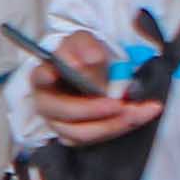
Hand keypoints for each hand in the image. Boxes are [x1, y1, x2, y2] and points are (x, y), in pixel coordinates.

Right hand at [32, 30, 162, 145]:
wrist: (91, 71)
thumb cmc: (82, 56)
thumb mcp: (84, 42)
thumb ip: (86, 47)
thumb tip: (91, 59)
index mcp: (44, 76)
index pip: (40, 76)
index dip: (46, 76)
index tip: (54, 74)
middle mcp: (47, 103)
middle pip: (64, 113)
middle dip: (92, 110)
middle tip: (118, 103)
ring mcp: (60, 123)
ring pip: (81, 133)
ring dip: (112, 124)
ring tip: (137, 110)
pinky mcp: (77, 134)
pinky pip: (97, 137)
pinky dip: (120, 127)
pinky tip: (139, 115)